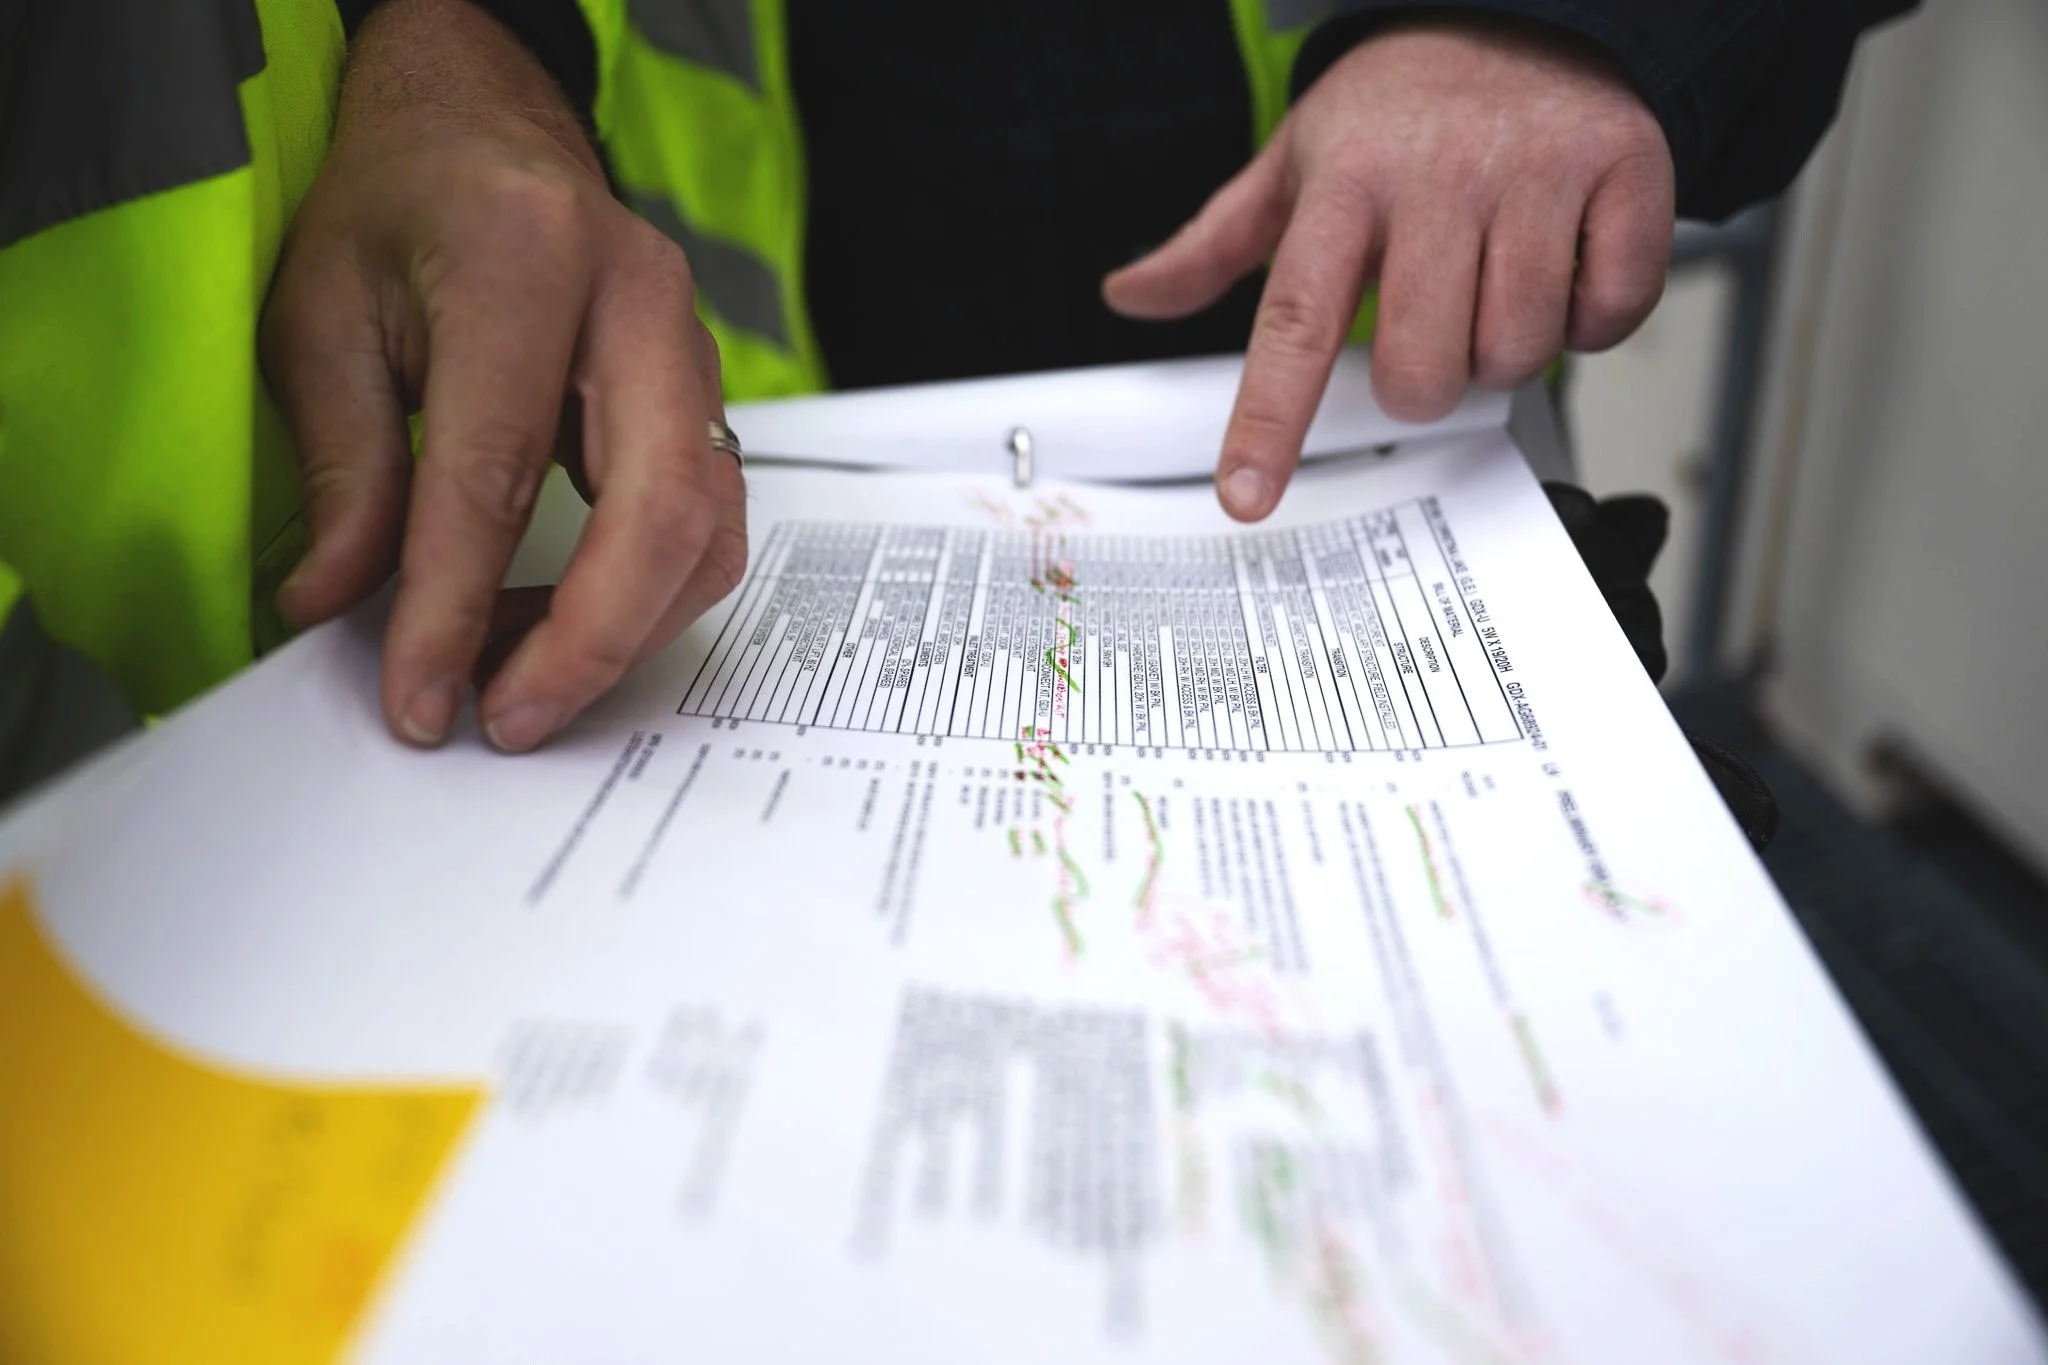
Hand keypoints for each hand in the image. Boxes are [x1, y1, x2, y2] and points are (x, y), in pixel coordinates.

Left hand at [261, 0, 743, 751]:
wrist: (484, 131)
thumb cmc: (401, 208)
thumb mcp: (324, 316)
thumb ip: (344, 463)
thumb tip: (336, 600)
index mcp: (528, 257)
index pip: (498, 467)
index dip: (453, 602)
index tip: (420, 697)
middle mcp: (640, 300)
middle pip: (658, 507)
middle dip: (590, 639)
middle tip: (510, 717)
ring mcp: (694, 348)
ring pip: (707, 528)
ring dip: (622, 630)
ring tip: (515, 676)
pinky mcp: (708, 397)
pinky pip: (707, 522)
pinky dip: (645, 597)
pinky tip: (557, 621)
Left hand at [1104, 16, 1673, 519]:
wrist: (1526, 11)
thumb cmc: (1402, 109)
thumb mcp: (1297, 162)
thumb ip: (1215, 243)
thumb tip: (1131, 293)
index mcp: (1346, 183)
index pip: (1296, 320)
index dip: (1270, 419)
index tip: (1247, 493)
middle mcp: (1440, 176)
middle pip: (1421, 367)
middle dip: (1423, 380)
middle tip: (1429, 326)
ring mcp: (1538, 172)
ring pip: (1518, 352)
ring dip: (1505, 351)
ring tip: (1493, 285)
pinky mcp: (1625, 172)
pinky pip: (1609, 314)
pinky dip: (1589, 318)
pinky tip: (1562, 269)